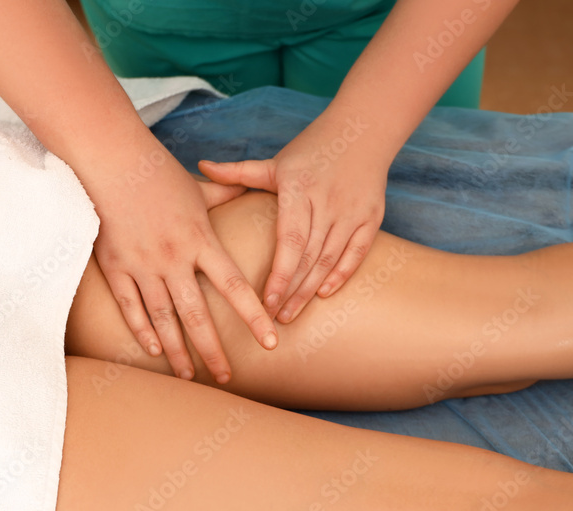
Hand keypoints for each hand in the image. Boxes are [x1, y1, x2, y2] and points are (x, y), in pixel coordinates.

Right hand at [87, 146, 276, 383]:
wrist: (112, 160)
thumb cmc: (158, 173)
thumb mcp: (198, 188)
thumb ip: (226, 195)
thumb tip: (249, 186)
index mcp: (201, 240)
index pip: (235, 286)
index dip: (254, 316)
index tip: (270, 342)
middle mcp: (174, 257)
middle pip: (198, 314)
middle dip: (213, 350)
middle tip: (226, 377)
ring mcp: (143, 265)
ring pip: (164, 318)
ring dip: (177, 351)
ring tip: (188, 377)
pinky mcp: (116, 266)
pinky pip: (130, 307)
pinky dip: (142, 330)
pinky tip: (154, 350)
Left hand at [199, 111, 386, 322]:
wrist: (364, 130)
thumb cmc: (312, 149)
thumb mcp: (276, 161)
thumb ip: (239, 171)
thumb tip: (201, 165)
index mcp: (299, 188)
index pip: (289, 240)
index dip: (278, 274)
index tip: (264, 301)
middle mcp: (327, 201)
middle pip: (307, 256)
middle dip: (289, 291)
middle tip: (272, 318)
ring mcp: (351, 211)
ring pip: (329, 259)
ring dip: (310, 290)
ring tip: (290, 314)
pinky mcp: (371, 217)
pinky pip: (356, 253)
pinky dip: (341, 275)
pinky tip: (324, 294)